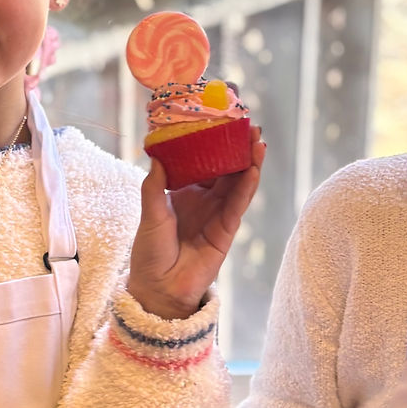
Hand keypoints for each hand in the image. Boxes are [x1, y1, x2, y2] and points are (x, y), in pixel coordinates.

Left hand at [127, 127, 264, 317]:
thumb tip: (156, 155)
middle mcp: (203, 198)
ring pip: (237, 181)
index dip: (211, 140)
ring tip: (257, 139)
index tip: (218, 119)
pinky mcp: (227, 229)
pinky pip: (239, 203)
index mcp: (183, 191)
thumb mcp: (149, 214)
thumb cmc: (150, 253)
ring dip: (248, 160)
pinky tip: (254, 168)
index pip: (201, 159)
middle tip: (246, 122)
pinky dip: (247, 185)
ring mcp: (217, 213)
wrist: (159, 289)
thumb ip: (154, 187)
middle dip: (236, 145)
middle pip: (225, 166)